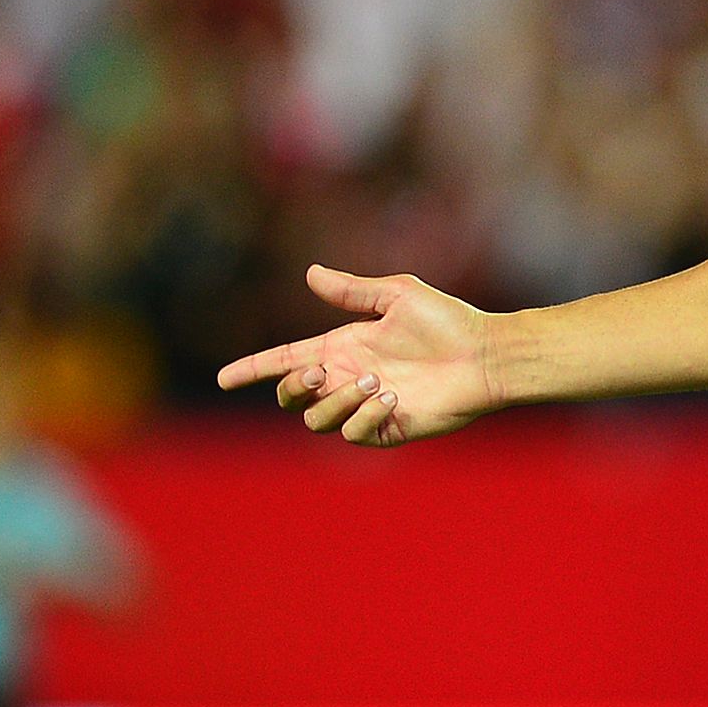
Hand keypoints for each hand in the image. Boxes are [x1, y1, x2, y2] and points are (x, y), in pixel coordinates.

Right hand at [216, 266, 497, 446]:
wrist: (484, 355)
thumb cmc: (447, 321)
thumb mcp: (397, 296)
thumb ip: (352, 291)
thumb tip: (310, 273)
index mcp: (342, 347)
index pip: (285, 361)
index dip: (252, 369)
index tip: (223, 379)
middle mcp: (347, 379)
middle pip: (291, 395)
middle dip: (293, 385)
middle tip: (320, 369)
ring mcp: (364, 407)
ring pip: (315, 419)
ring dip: (336, 400)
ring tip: (375, 380)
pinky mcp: (385, 430)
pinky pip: (352, 434)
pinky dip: (364, 416)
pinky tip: (391, 398)